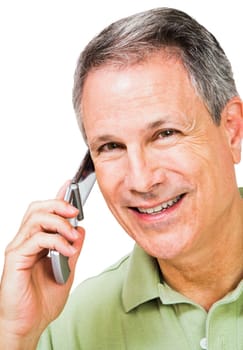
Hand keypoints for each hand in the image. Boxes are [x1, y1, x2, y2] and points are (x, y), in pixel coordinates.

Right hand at [0, 182, 84, 348]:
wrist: (29, 325)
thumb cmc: (43, 300)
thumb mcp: (67, 270)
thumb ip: (72, 248)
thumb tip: (80, 229)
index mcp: (38, 242)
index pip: (46, 213)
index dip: (57, 197)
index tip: (70, 186)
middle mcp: (26, 241)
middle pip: (37, 209)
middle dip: (58, 204)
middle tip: (75, 211)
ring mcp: (19, 249)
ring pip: (35, 219)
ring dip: (58, 222)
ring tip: (72, 234)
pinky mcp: (15, 259)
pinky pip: (34, 239)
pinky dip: (54, 240)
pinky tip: (66, 250)